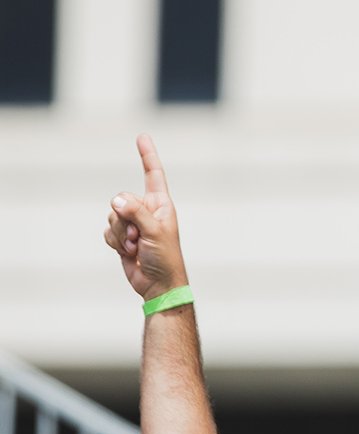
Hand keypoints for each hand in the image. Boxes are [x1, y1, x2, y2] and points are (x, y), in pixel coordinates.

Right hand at [104, 134, 187, 299]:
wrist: (159, 286)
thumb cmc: (165, 259)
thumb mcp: (154, 232)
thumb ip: (135, 212)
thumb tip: (116, 201)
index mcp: (160, 205)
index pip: (153, 175)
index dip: (147, 156)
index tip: (142, 137)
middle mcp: (146, 211)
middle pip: (121, 199)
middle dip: (125, 219)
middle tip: (139, 237)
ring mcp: (133, 224)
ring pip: (112, 216)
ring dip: (121, 234)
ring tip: (137, 247)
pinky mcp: (123, 238)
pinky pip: (108, 231)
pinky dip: (115, 242)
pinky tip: (128, 253)